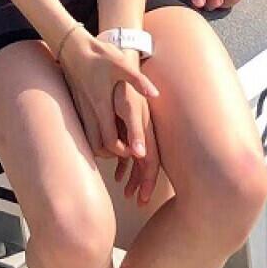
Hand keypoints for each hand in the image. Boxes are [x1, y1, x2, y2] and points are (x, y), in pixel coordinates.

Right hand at [56, 26, 158, 160]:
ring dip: (104, 147)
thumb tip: (155, 94)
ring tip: (120, 143)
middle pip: (99, 147)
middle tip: (130, 149)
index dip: (124, 150)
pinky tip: (107, 131)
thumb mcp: (121, 64)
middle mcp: (90, 111)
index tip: (136, 150)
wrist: (73, 47)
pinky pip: (86, 131)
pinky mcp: (78, 107)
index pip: (110, 140)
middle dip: (115, 153)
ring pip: (90, 141)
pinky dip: (96, 138)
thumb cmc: (100, 55)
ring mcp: (82, 110)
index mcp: (102, 105)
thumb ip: (138, 80)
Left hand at [113, 86, 161, 204]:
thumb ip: (134, 130)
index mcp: (146, 131)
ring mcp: (135, 130)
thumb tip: (138, 155)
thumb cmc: (121, 88)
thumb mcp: (127, 108)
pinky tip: (116, 174)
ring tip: (124, 193)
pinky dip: (122, 165)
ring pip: (136, 161)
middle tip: (134, 202)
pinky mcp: (125, 126)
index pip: (150, 163)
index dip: (147, 182)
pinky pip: (126, 151)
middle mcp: (143, 132)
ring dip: (131, 177)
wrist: (116, 65)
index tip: (141, 199)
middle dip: (141, 184)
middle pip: (145, 165)